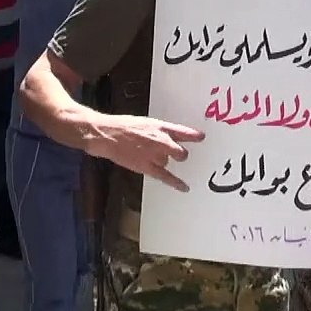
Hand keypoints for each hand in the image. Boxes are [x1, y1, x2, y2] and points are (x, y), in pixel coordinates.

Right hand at [87, 114, 204, 191]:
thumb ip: (157, 130)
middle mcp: (161, 141)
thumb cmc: (123, 126)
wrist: (107, 135)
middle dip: (179, 154)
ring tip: (150, 157)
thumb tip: (167, 137)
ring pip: (169, 162)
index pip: (182, 132)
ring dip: (164, 161)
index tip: (202, 137)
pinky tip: (184, 188)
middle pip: (181, 152)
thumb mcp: (144, 122)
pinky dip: (176, 183)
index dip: (194, 136)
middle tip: (175, 154)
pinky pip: (166, 177)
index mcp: (160, 127)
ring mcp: (155, 155)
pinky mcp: (148, 167)